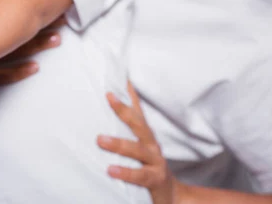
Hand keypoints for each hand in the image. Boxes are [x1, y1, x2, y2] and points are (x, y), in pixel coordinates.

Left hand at [97, 83, 183, 203]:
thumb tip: (118, 97)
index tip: (118, 78)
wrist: (171, 195)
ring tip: (100, 140)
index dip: (129, 95)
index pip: (137, 111)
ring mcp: (155, 162)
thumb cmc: (148, 165)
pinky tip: (110, 170)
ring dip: (119, 144)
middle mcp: (151, 146)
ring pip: (138, 150)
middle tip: (108, 97)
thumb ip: (130, 124)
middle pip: (139, 125)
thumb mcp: (140, 144)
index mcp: (146, 136)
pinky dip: (125, 172)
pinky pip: (140, 176)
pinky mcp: (154, 180)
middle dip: (124, 110)